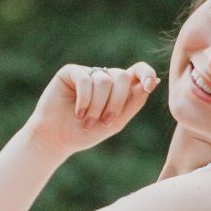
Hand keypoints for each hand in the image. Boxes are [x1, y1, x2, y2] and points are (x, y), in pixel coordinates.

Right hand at [29, 59, 160, 157]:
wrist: (56, 140)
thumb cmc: (86, 133)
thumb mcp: (116, 122)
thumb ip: (134, 102)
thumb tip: (154, 82)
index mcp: (118, 88)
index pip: (138, 71)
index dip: (146, 73)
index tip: (150, 85)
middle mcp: (104, 77)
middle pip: (122, 76)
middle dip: (117, 102)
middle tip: (105, 122)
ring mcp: (87, 73)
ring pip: (104, 81)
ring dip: (97, 106)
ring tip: (86, 121)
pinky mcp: (70, 72)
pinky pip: (86, 79)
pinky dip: (85, 99)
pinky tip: (78, 113)